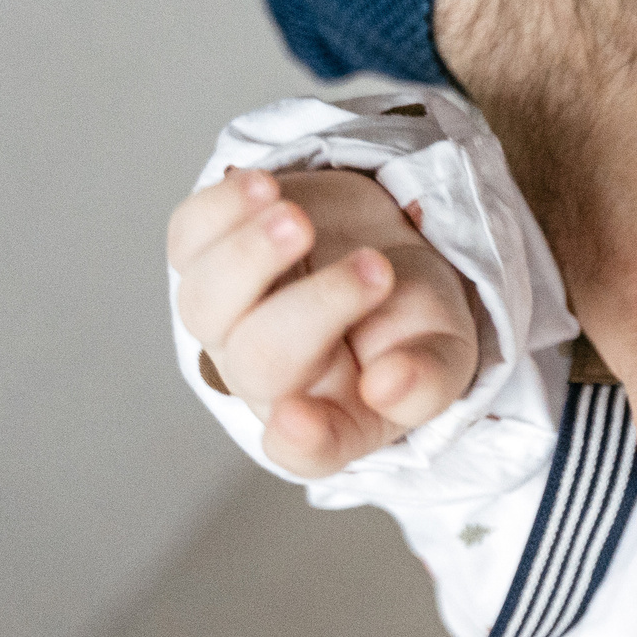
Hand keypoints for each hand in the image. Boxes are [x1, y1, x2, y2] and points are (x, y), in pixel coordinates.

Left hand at [168, 167, 482, 475]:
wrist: (383, 245)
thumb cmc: (410, 312)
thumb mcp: (447, 350)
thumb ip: (426, 380)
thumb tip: (387, 385)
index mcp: (335, 415)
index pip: (306, 449)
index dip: (300, 439)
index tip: (300, 418)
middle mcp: (268, 377)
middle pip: (260, 362)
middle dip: (314, 309)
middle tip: (376, 268)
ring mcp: (228, 317)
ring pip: (205, 302)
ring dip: (248, 257)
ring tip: (295, 219)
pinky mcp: (208, 255)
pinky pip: (189, 237)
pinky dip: (219, 210)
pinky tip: (265, 187)